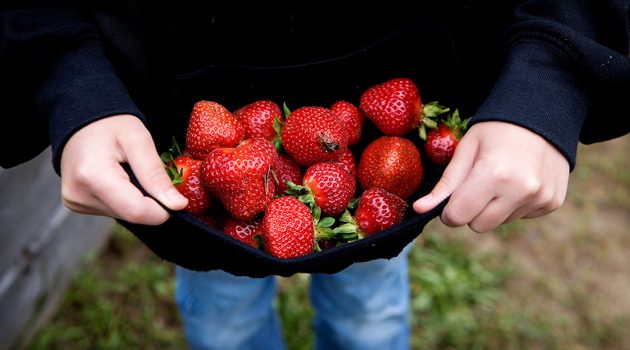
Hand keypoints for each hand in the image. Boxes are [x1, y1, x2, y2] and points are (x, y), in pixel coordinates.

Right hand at [60, 114, 187, 224]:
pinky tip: (119, 179)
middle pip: (131, 215)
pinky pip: (114, 210)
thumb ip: (156, 174)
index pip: (137, 211)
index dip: (163, 209)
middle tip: (149, 175)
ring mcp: (76, 202)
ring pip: (124, 215)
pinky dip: (125, 199)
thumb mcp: (139, 140)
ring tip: (130, 172)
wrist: (81, 121)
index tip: (177, 198)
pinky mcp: (78, 205)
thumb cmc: (110, 125)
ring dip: (138, 199)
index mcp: (92, 176)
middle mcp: (79, 195)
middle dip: (151, 202)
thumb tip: (177, 205)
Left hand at [413, 121, 569, 231]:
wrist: (544, 115)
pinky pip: (520, 217)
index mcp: (494, 174)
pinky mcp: (552, 202)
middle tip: (477, 184)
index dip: (450, 210)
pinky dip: (515, 204)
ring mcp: (540, 198)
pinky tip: (520, 180)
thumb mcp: (467, 149)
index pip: (458, 217)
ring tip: (502, 178)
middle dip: (471, 210)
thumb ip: (445, 183)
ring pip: (499, 223)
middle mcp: (520, 190)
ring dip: (494, 207)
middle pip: (478, 226)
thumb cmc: (497, 130)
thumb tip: (419, 209)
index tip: (453, 198)